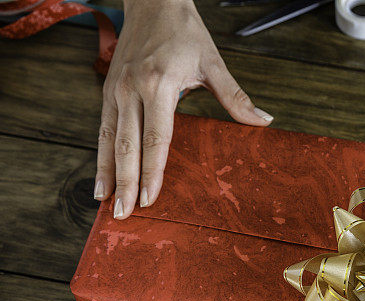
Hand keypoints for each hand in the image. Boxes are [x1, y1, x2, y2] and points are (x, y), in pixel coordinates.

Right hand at [95, 0, 272, 218]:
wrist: (152, 1)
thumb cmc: (183, 31)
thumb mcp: (213, 62)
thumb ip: (235, 97)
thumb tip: (264, 121)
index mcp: (159, 84)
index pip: (157, 138)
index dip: (153, 171)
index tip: (151, 198)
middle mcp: (131, 89)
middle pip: (128, 146)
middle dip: (126, 183)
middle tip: (124, 214)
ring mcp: (115, 91)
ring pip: (109, 141)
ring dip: (107, 175)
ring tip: (106, 204)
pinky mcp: (108, 92)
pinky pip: (103, 130)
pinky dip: (101, 157)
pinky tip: (101, 179)